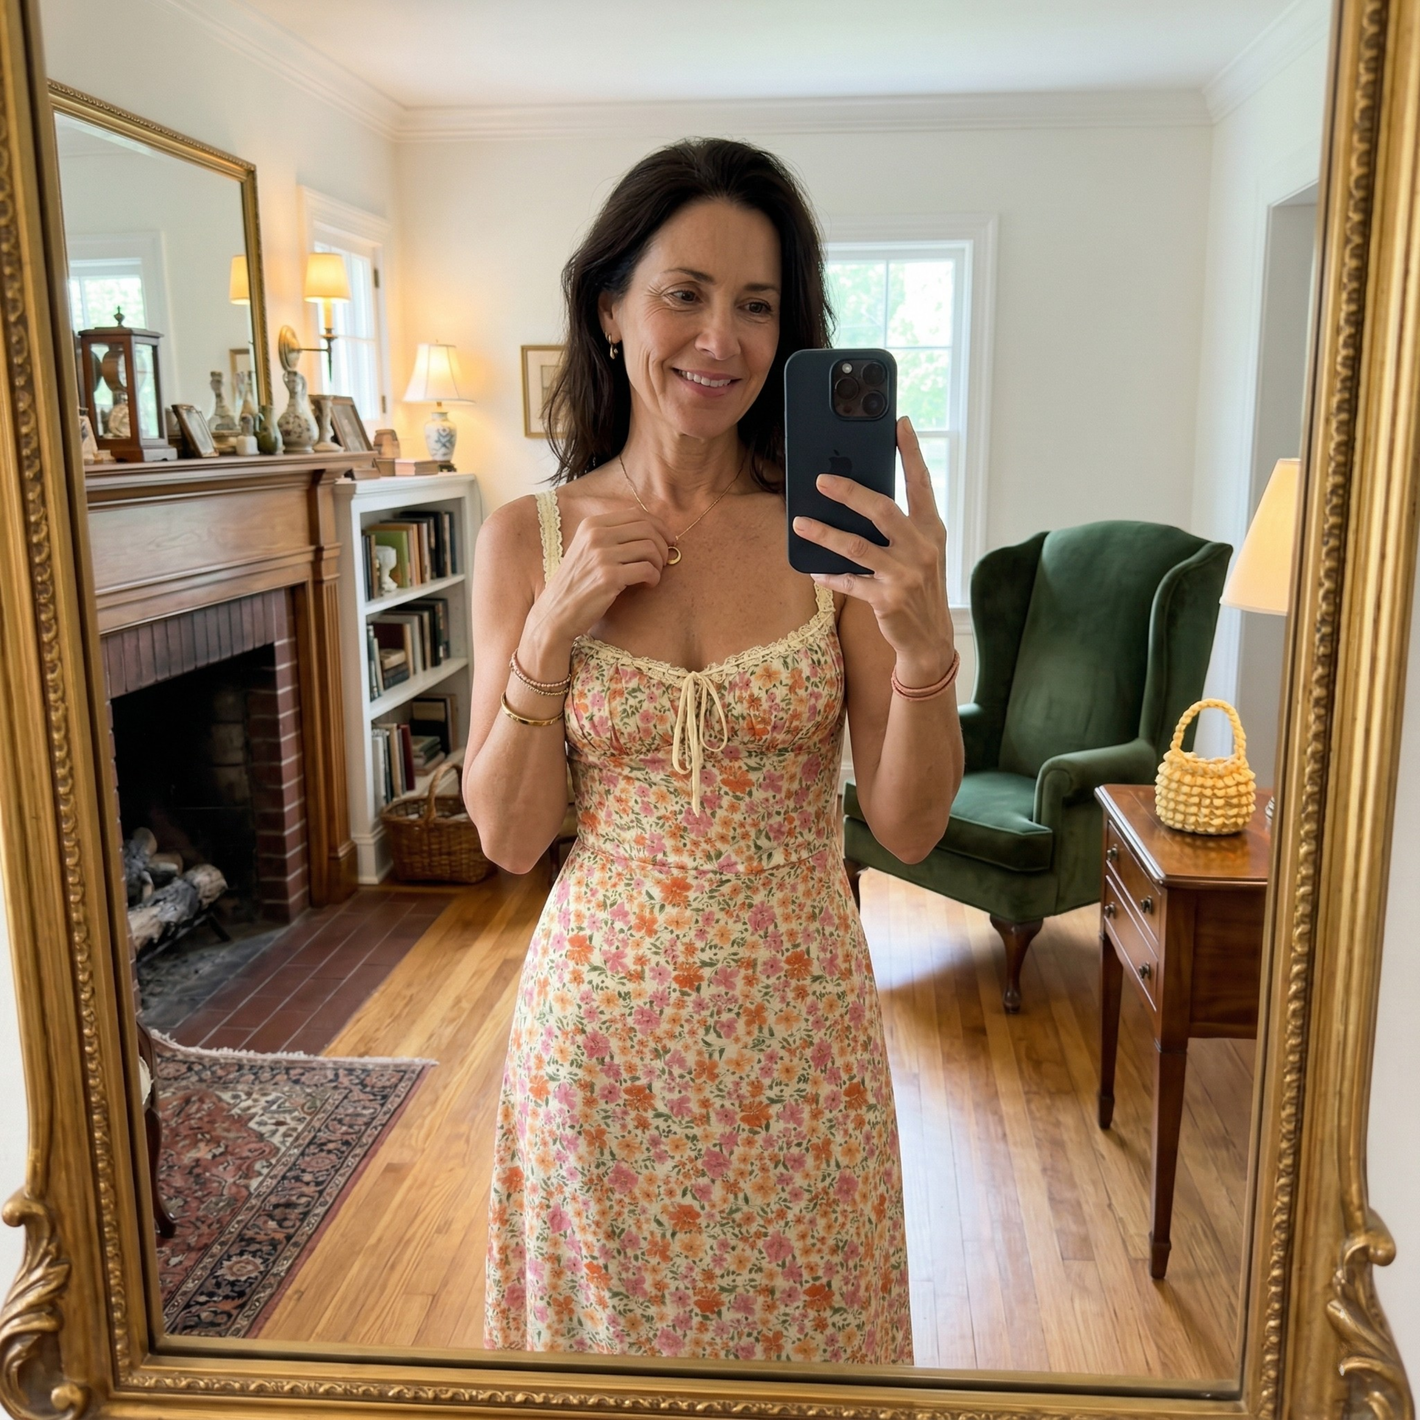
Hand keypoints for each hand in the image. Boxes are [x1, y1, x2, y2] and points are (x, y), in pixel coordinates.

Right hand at [531, 507, 670, 646]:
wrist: (556, 612)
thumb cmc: (577, 583)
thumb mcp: (587, 550)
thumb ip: (612, 536)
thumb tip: (653, 530)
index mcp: (591, 525)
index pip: (637, 513)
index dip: (659, 525)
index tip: (668, 539)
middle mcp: (595, 535)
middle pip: (647, 528)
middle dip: (663, 543)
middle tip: (664, 560)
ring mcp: (601, 555)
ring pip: (650, 548)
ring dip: (659, 562)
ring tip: (654, 574)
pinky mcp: (608, 577)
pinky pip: (647, 570)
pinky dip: (654, 578)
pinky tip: (648, 584)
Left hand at [791, 417, 953, 681]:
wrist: (930, 639)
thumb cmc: (919, 587)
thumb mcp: (920, 553)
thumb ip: (900, 527)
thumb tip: (859, 498)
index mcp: (931, 530)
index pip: (921, 484)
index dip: (911, 453)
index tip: (899, 423)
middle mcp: (921, 548)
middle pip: (882, 510)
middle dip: (849, 492)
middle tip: (821, 479)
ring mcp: (905, 575)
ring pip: (857, 547)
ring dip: (824, 533)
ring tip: (799, 522)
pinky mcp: (887, 600)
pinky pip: (849, 582)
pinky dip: (829, 575)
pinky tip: (812, 569)